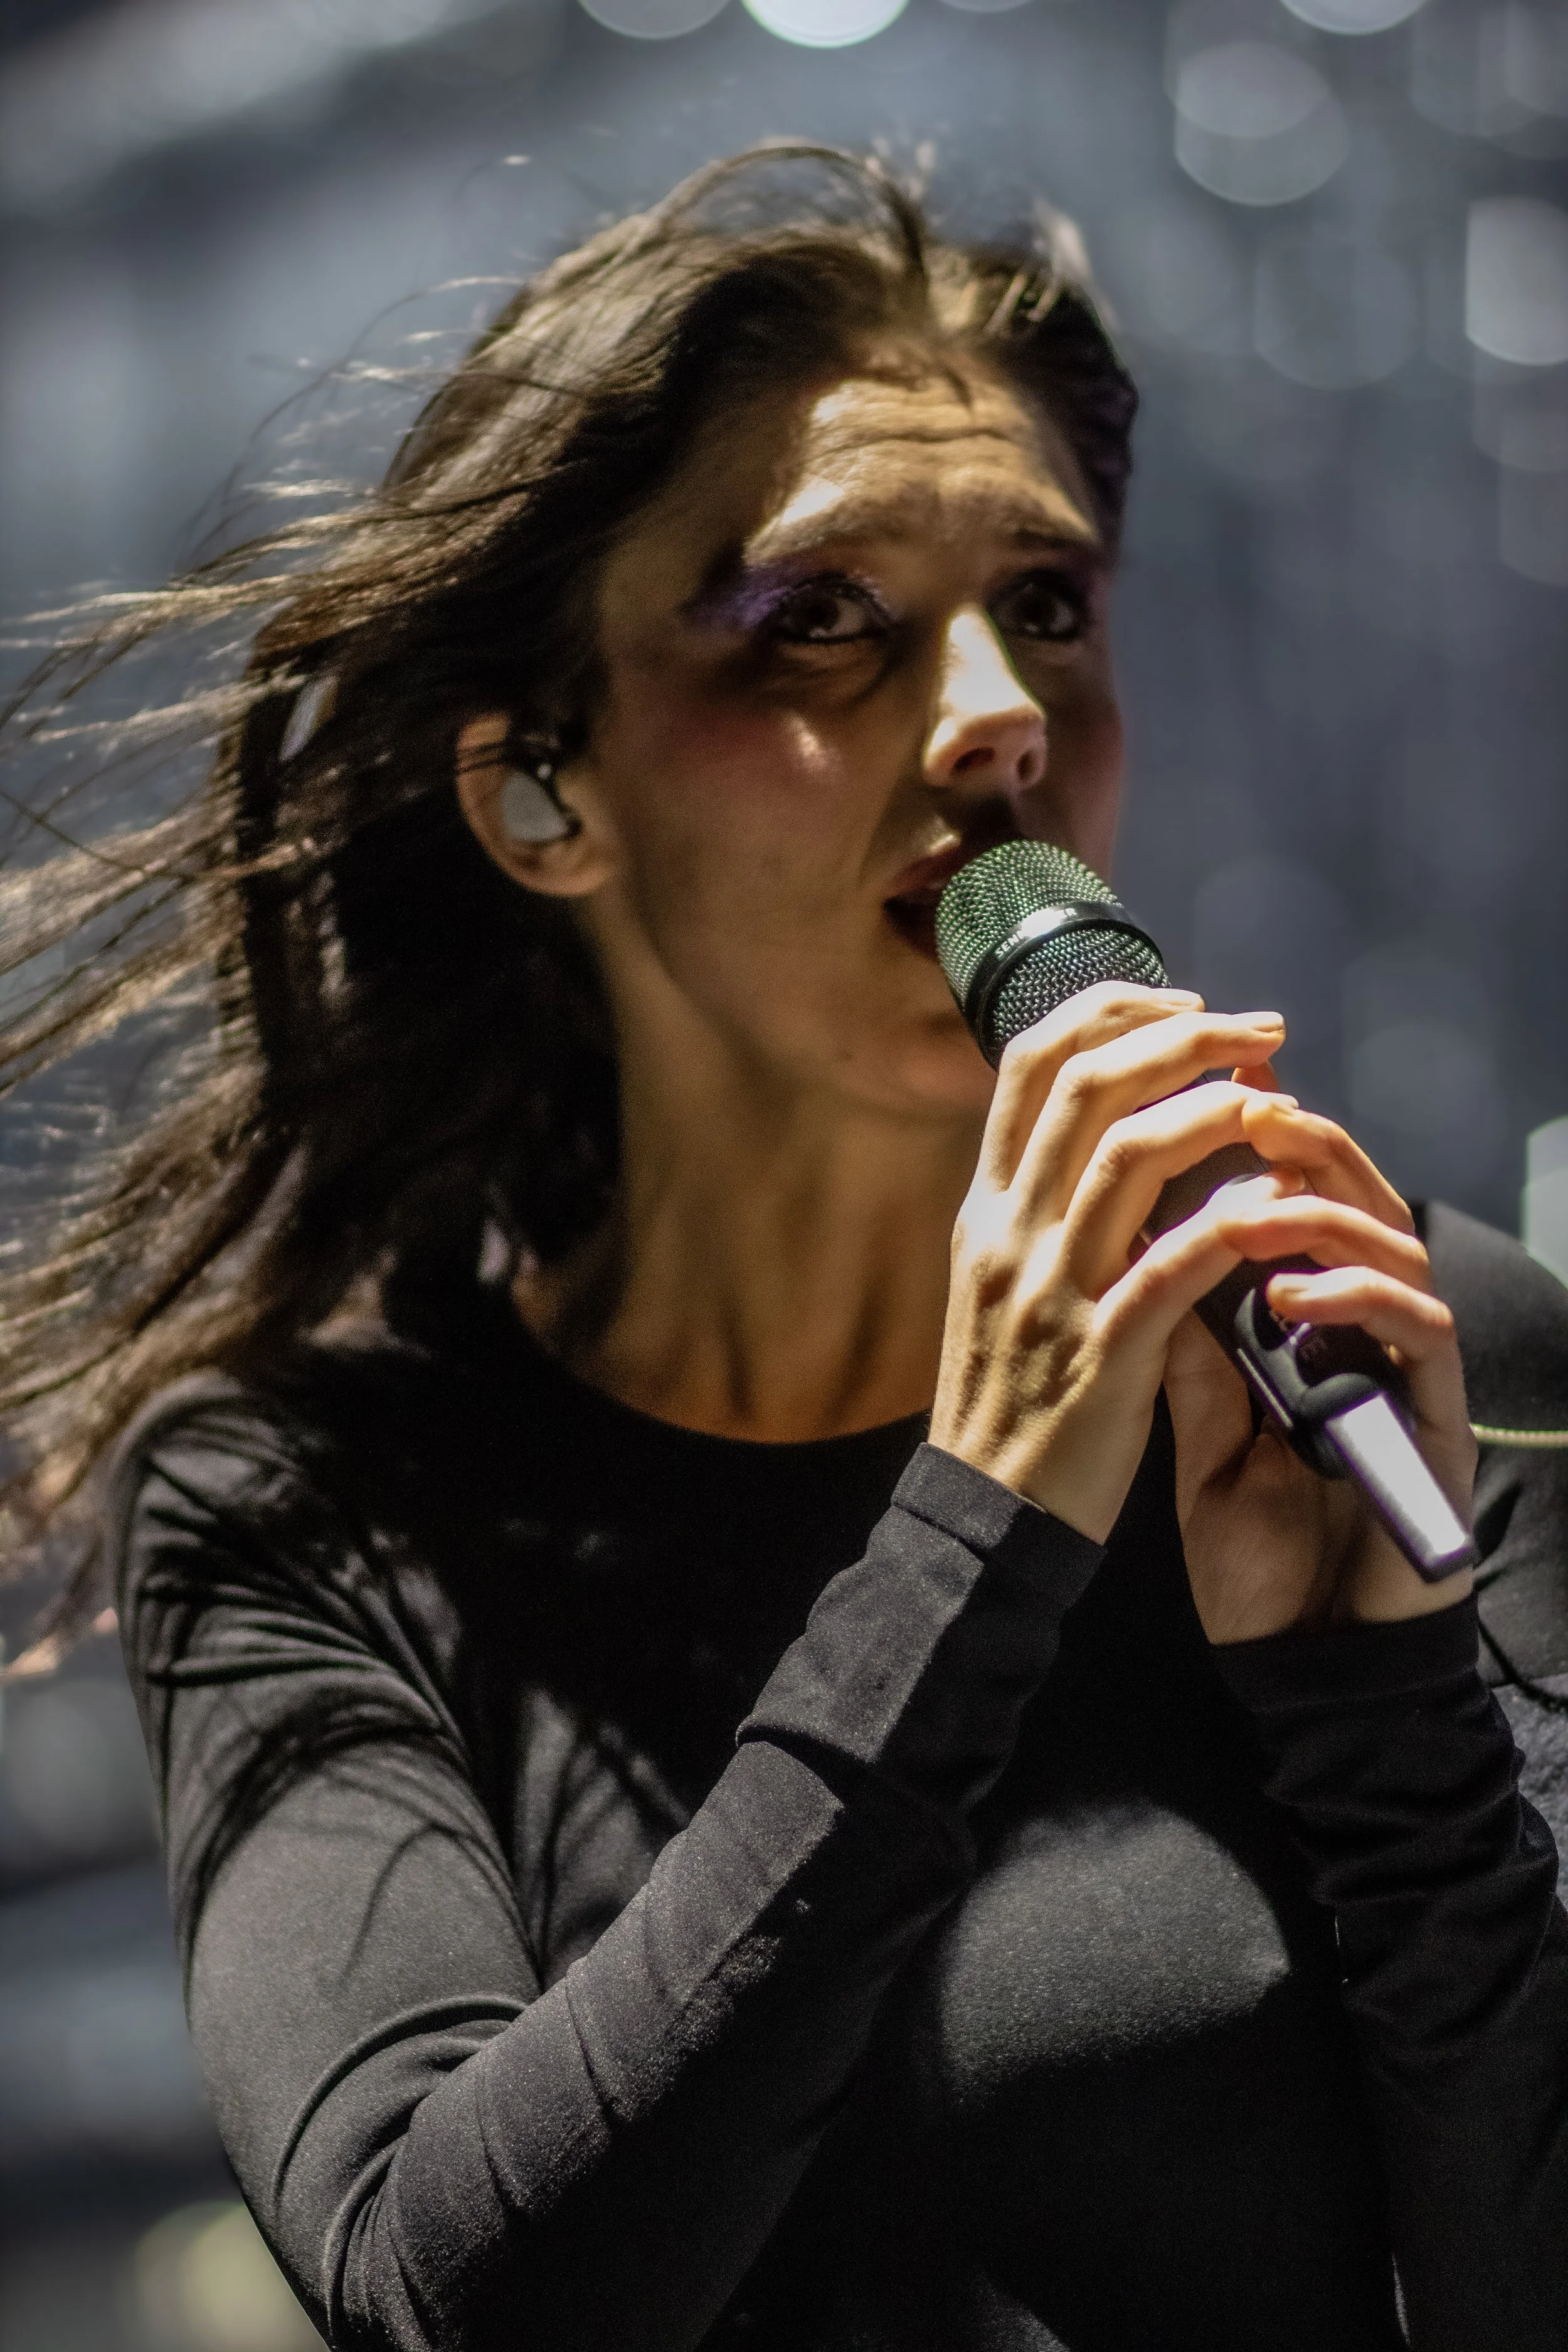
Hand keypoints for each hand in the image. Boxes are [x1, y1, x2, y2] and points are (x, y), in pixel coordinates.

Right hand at [930, 983, 1295, 1540]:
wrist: (980, 1516)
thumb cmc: (1008, 1399)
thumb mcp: (1001, 1285)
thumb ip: (1041, 1209)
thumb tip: (1108, 1137)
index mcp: (985, 1210)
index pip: (1028, 1066)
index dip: (1108, 1011)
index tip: (1180, 1001)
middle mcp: (1008, 1233)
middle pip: (1085, 1087)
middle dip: (1180, 1036)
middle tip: (1257, 1028)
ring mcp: (1050, 1293)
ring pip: (1126, 1159)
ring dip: (1211, 1108)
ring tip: (1275, 1092)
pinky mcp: (1101, 1358)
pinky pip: (1170, 1267)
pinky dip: (1228, 1220)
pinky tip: (1276, 1194)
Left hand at [1163, 1102, 1475, 1642]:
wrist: (1306, 1659)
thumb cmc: (1257, 1548)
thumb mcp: (1199, 1430)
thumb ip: (1182, 1343)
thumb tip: (1132, 1247)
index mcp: (1310, 1326)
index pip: (1294, 1204)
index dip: (1252, 1148)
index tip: (1192, 1100)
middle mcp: (1368, 1334)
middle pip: (1358, 1200)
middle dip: (1304, 1147)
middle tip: (1246, 1109)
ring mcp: (1407, 1373)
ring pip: (1397, 1249)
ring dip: (1325, 1215)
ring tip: (1253, 1208)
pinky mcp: (1438, 1422)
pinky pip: (1418, 1332)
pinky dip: (1360, 1298)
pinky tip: (1294, 1296)